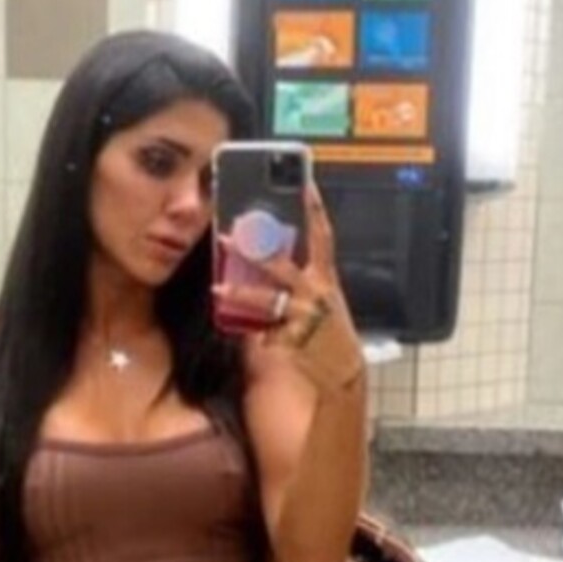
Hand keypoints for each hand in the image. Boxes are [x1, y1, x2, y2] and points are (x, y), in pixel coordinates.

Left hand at [213, 185, 364, 395]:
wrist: (342, 376)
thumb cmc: (327, 331)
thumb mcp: (321, 298)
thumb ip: (298, 278)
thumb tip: (264, 258)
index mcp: (325, 278)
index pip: (323, 236)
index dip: (315, 210)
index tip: (305, 185)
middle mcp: (316, 293)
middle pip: (284, 264)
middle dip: (256, 249)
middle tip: (228, 235)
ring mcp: (305, 317)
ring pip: (270, 299)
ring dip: (243, 292)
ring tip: (220, 287)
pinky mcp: (295, 341)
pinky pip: (266, 332)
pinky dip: (251, 330)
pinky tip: (236, 328)